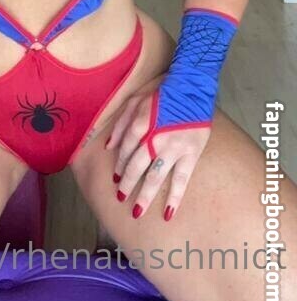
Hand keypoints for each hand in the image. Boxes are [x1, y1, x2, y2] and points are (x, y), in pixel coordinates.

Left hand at [104, 79, 211, 220]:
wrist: (192, 87)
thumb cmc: (162, 93)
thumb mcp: (136, 100)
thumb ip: (121, 123)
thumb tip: (108, 147)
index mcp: (140, 123)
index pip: (125, 150)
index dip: (120, 165)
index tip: (116, 178)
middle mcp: (155, 138)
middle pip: (137, 166)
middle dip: (127, 185)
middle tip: (120, 199)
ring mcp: (174, 147)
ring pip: (156, 176)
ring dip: (144, 195)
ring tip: (136, 211)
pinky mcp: (191, 153)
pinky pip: (181, 179)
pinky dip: (175, 197)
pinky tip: (167, 213)